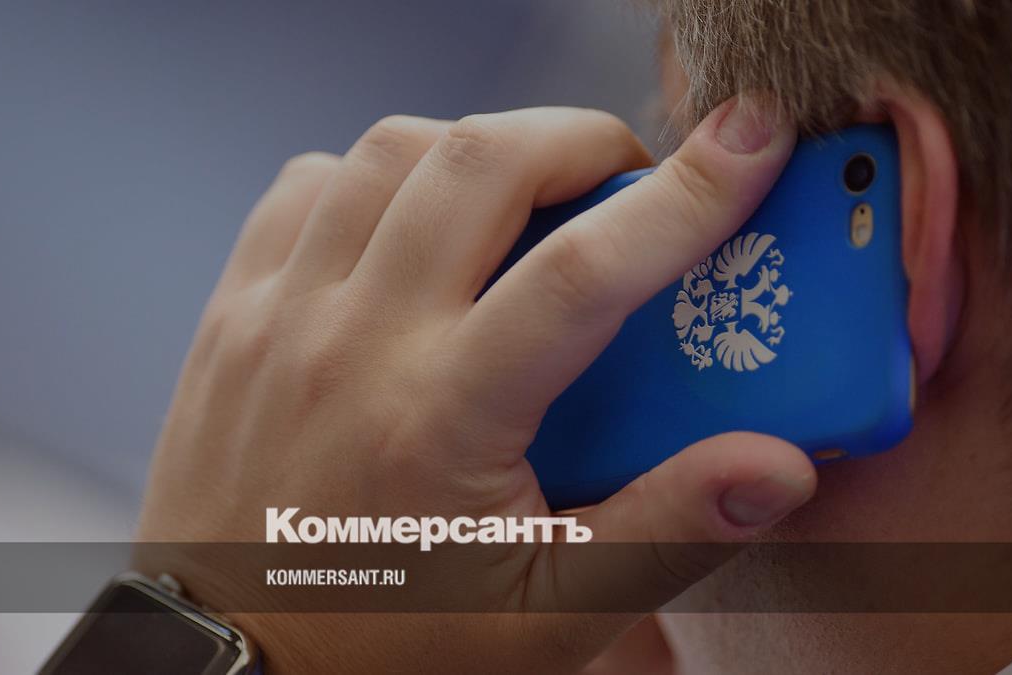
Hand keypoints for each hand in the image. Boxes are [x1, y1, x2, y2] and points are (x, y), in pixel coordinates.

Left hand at [137, 101, 813, 672]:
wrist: (234, 669)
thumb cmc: (396, 646)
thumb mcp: (549, 616)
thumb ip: (666, 531)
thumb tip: (777, 465)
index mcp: (442, 418)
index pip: (584, 273)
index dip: (685, 196)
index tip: (751, 139)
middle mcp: (354, 344)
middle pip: (480, 164)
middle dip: (578, 139)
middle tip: (625, 178)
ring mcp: (281, 318)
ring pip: (390, 152)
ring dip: (479, 150)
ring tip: (529, 198)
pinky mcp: (234, 314)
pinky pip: (308, 186)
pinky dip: (379, 176)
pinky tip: (418, 226)